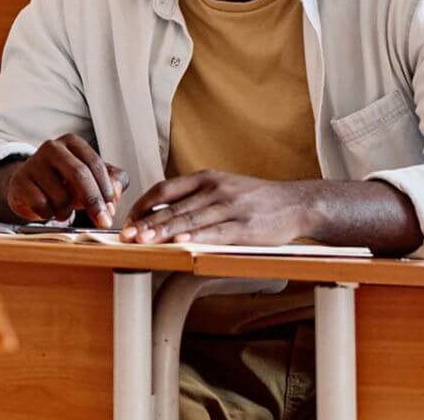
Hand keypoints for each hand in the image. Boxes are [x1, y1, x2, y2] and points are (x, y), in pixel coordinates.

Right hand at [0, 134, 125, 227]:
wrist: (28, 187)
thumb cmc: (64, 181)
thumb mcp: (91, 178)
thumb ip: (112, 181)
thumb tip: (117, 193)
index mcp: (72, 142)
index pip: (94, 164)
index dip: (106, 189)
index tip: (112, 209)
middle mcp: (52, 147)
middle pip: (79, 175)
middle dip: (94, 202)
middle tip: (103, 221)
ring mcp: (33, 163)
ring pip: (61, 195)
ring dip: (68, 212)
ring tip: (64, 212)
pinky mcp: (20, 181)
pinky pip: (42, 205)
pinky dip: (49, 215)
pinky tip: (48, 210)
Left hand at [119, 171, 312, 244]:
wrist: (296, 203)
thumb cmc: (256, 200)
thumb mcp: (223, 188)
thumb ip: (196, 197)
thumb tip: (161, 212)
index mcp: (206, 178)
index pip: (165, 188)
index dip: (144, 205)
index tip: (128, 220)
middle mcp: (216, 189)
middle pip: (173, 206)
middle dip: (147, 222)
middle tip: (127, 235)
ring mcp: (230, 207)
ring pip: (190, 220)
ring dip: (164, 232)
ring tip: (144, 241)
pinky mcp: (245, 227)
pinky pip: (215, 233)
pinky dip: (196, 238)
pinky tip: (181, 243)